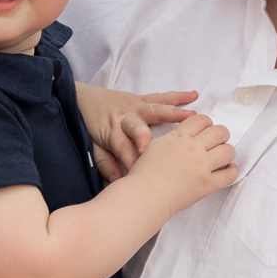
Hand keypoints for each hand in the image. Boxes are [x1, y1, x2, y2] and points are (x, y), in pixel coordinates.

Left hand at [75, 82, 198, 181]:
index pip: (122, 149)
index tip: (138, 176)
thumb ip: (105, 163)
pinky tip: (193, 96)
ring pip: (155, 109)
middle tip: (158, 147)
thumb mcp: (93, 146)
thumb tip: (117, 182)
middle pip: (137, 127)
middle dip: (146, 137)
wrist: (83, 98)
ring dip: (173, 113)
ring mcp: (135, 106)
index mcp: (112, 132)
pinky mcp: (141, 99)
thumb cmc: (90, 125)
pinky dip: (178, 96)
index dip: (129, 162)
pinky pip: (161, 97)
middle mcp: (125, 118)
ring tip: (192, 117)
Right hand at [127, 113, 236, 216]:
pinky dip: (232, 171)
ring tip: (223, 155)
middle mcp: (194, 148)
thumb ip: (173, 138)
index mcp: (180, 136)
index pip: (202, 120)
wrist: (146, 194)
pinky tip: (228, 169)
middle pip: (220, 132)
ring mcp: (202, 166)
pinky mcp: (207, 184)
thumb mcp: (155, 145)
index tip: (206, 128)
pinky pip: (229, 175)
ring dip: (227, 151)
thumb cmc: (145, 172)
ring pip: (228, 151)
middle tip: (217, 140)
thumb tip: (184, 136)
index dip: (206, 123)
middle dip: (221, 134)